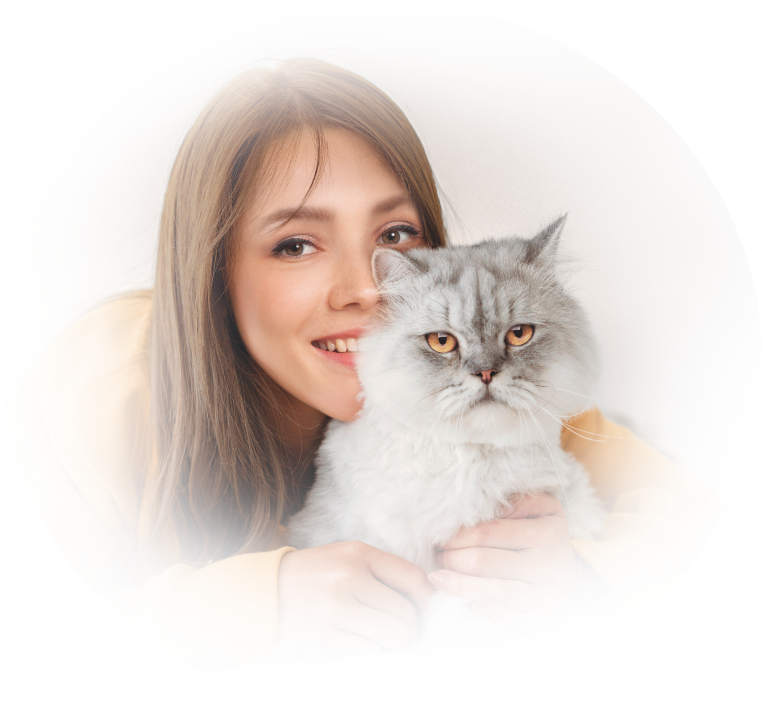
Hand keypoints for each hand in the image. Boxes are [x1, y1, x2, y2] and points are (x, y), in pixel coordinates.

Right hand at [278, 541, 433, 656]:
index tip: (425, 609)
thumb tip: (424, 597)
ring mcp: (336, 607)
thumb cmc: (314, 576)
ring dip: (392, 645)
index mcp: (357, 553)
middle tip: (399, 631)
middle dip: (409, 628)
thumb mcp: (345, 558)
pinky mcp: (324, 636)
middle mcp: (348, 577)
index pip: (412, 577)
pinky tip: (359, 645)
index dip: (427, 598)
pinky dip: (370, 654)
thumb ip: (381, 572)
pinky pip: (369, 653)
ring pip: (393, 636)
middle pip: (406, 613)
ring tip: (380, 639)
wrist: (265, 592)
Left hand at [429, 493, 581, 634]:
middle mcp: (546, 566)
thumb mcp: (544, 509)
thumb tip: (487, 506)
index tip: (441, 536)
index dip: (457, 535)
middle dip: (451, 558)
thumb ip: (519, 501)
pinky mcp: (540, 618)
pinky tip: (467, 604)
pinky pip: (509, 619)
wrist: (574, 576)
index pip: (487, 532)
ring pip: (491, 590)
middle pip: (483, 561)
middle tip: (437, 555)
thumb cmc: (548, 537)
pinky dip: (486, 612)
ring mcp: (544, 596)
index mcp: (544, 534)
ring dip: (457, 584)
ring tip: (438, 577)